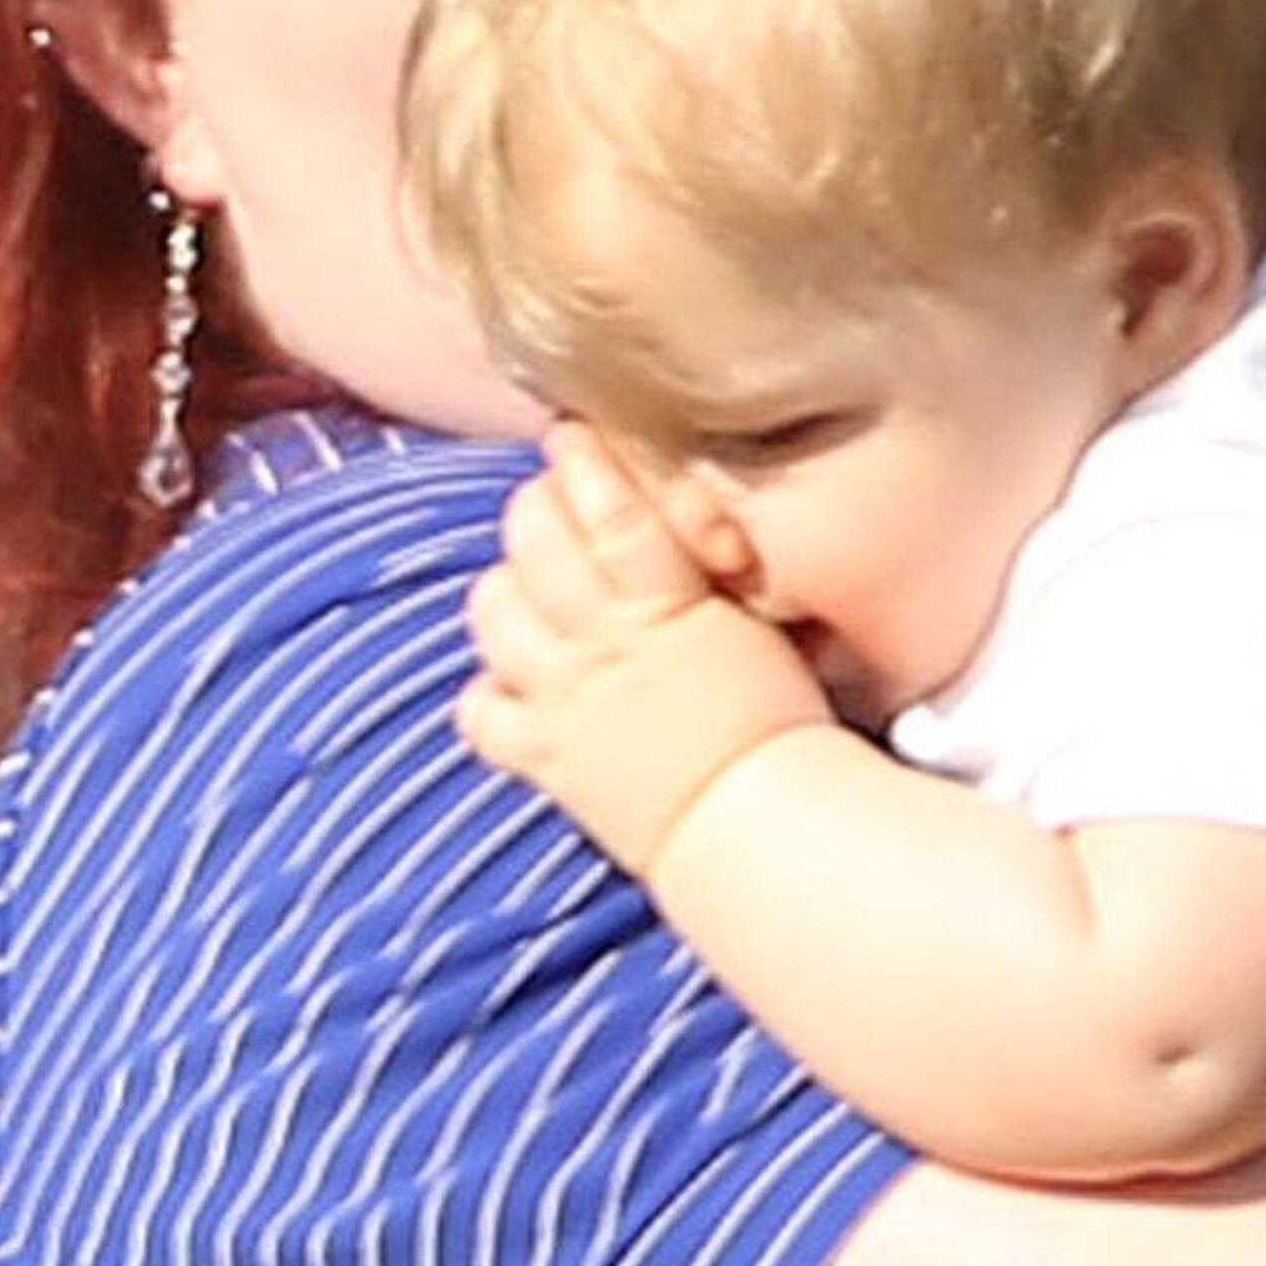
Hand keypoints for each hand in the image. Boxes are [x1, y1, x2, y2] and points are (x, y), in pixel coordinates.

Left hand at [457, 424, 827, 878]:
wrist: (763, 828)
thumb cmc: (784, 731)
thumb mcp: (762, 631)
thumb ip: (711, 579)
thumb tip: (699, 535)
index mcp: (668, 605)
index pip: (610, 509)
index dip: (583, 462)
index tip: (575, 437)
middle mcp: (603, 644)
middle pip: (534, 541)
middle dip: (535, 512)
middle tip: (555, 514)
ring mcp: (565, 699)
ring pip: (493, 611)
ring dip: (505, 590)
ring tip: (533, 594)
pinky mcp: (547, 757)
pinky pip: (480, 711)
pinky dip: (488, 693)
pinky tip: (516, 685)